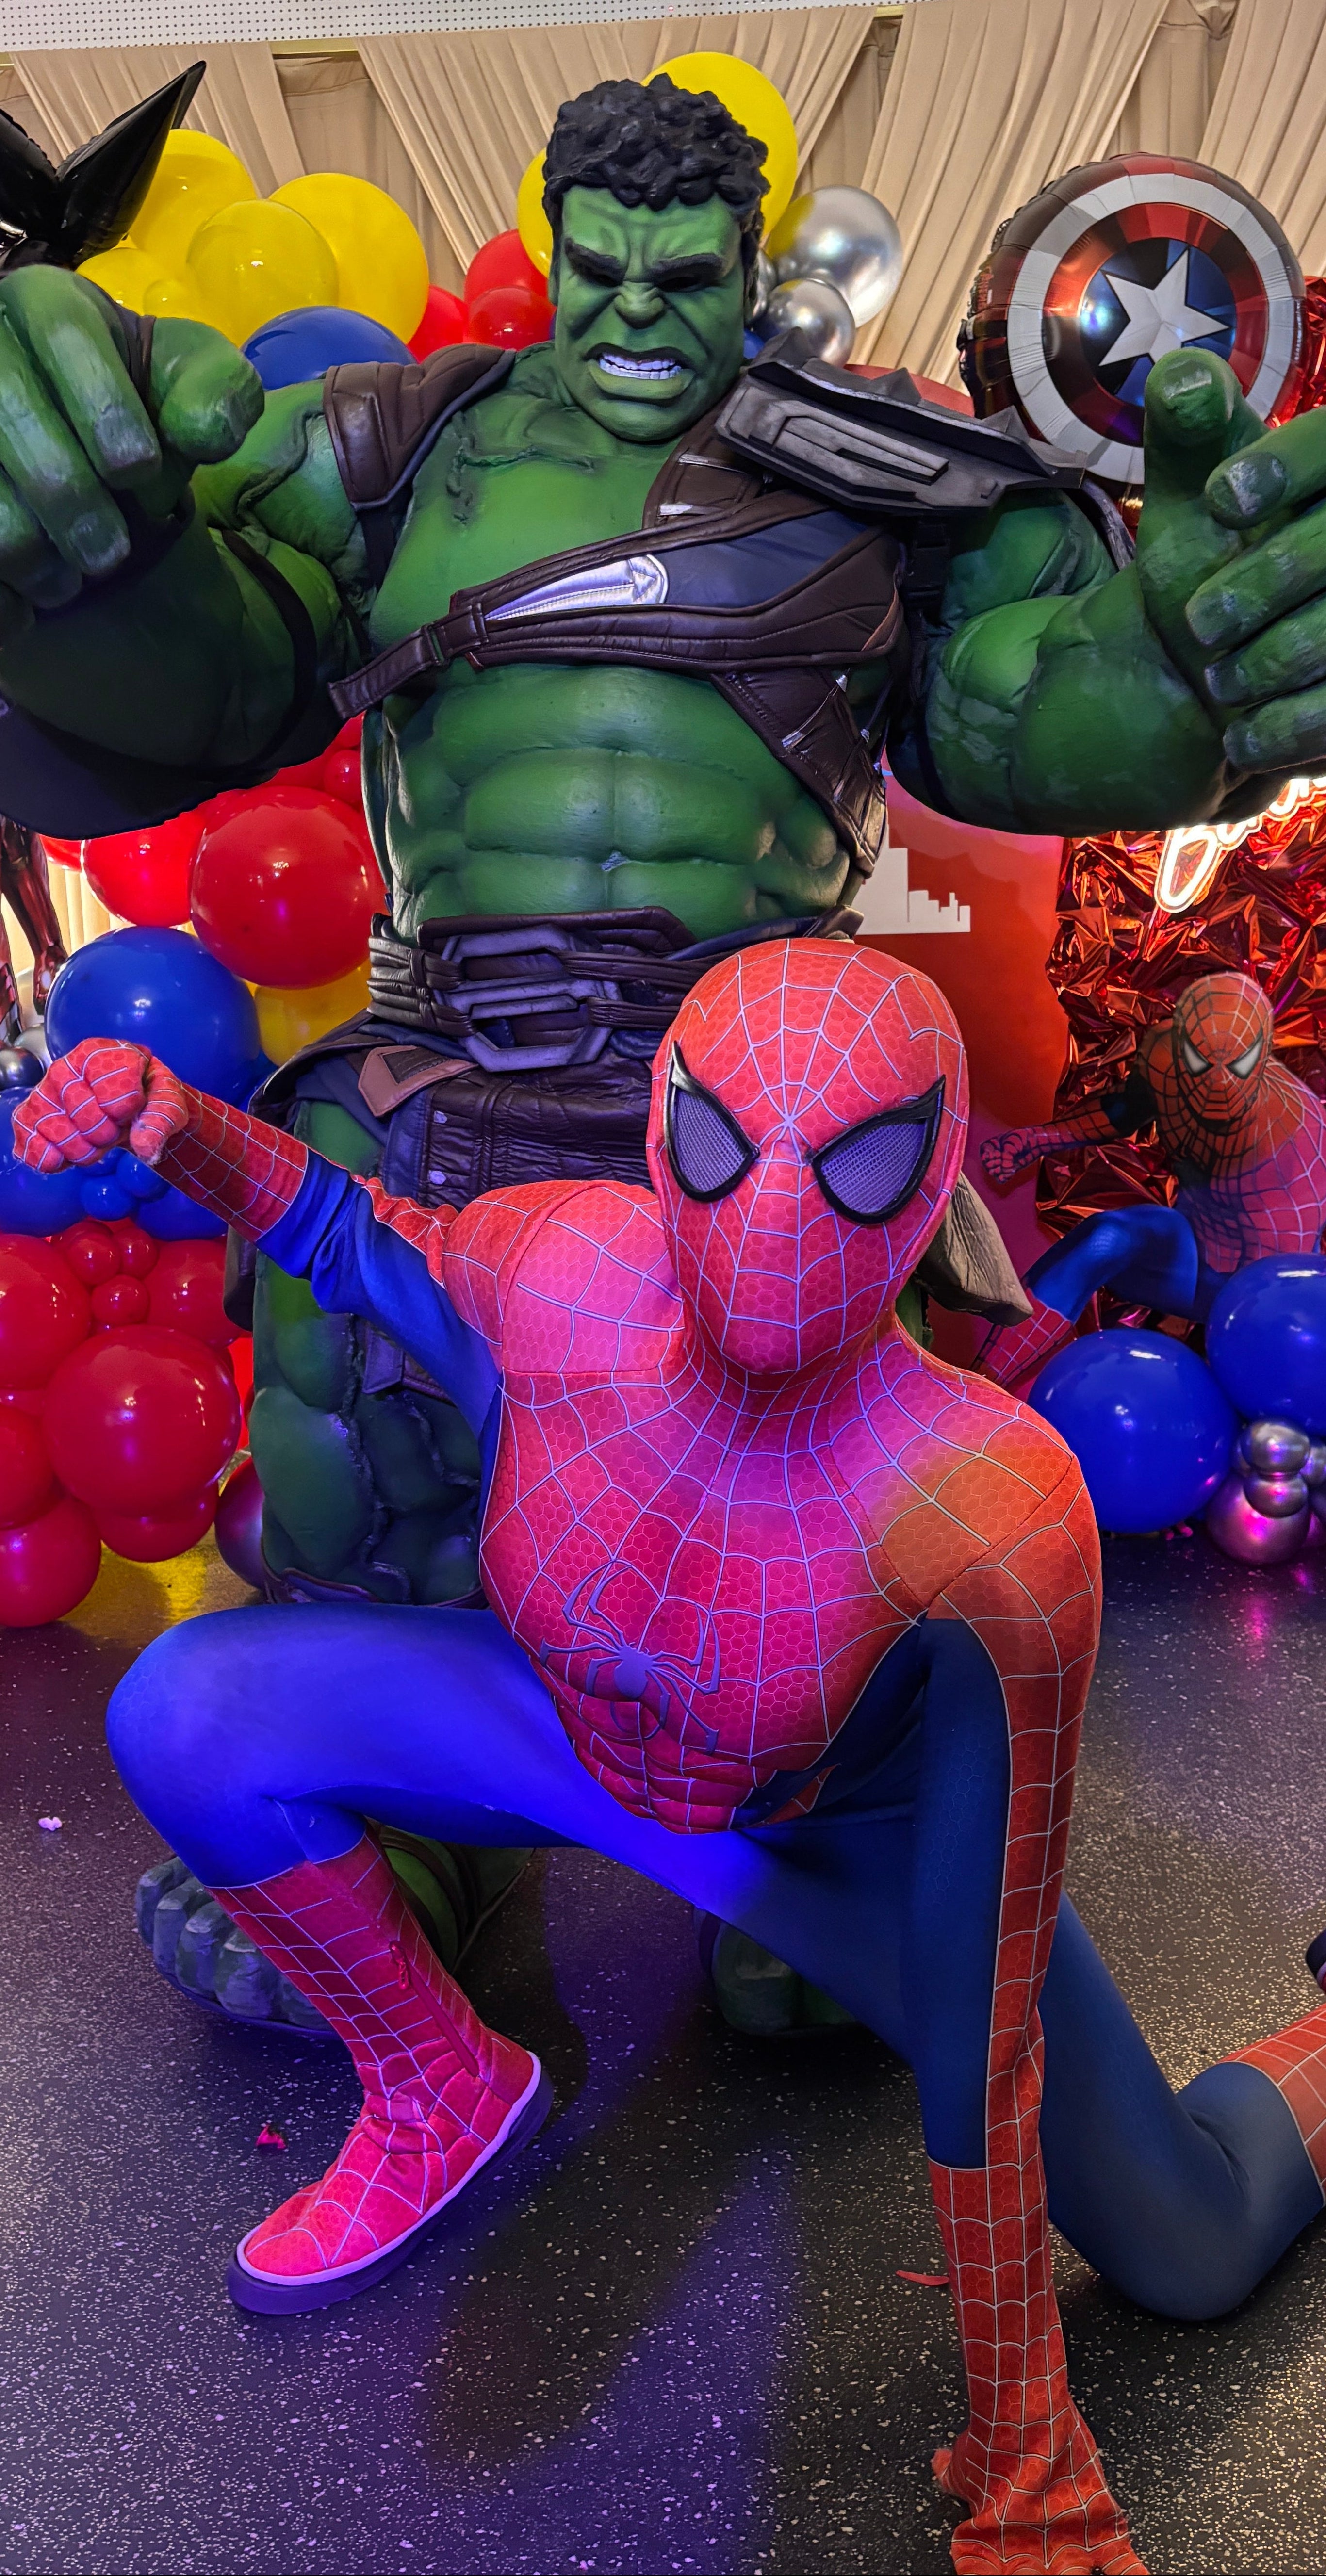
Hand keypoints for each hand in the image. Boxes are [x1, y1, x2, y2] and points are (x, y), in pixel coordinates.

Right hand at [0, 267, 260, 639]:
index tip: (136, 470)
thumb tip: (206, 431)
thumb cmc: (141, 403)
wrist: (83, 437)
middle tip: (108, 556)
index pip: (65, 334)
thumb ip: (217, 394)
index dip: (102, 404)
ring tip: (65, 584)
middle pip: (7, 411)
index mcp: (46, 303)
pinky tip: (22, 610)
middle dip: (65, 496)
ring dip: (22, 546)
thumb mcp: (193, 385)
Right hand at [13, 1038, 190, 1170]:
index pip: (115, 1093)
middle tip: (114, 1127)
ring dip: (84, 1150)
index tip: (132, 1109)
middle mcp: (67, 1066)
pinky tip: (65, 1158)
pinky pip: (30, 1141)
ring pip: (58, 1131)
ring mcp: (45, 1090)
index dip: (127, 1110)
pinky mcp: (29, 1113)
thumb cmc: (145, 1098)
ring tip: (95, 1139)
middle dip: (107, 1134)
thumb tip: (145, 1147)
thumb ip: (161, 1120)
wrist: (125, 1107)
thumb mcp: (166, 1103)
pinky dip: (50, 1158)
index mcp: (103, 1053)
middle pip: (86, 1116)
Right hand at [980, 1129, 1036, 1185]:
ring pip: (993, 1172)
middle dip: (992, 1164)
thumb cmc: (1021, 1139)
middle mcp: (994, 1155)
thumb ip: (1005, 1156)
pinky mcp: (1008, 1170)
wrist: (1033, 1142)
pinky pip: (1001, 1178)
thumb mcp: (1010, 1144)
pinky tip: (1012, 1172)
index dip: (987, 1155)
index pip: (983, 1152)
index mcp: (992, 1144)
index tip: (997, 1153)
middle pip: (986, 1164)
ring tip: (1006, 1168)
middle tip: (1000, 1160)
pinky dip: (1005, 1177)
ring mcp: (1001, 1163)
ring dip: (998, 1172)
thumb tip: (1003, 1168)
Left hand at [1137, 349, 1325, 780]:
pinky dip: (1292, 727)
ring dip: (1274, 661)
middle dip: (1265, 582)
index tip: (1222, 498)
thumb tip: (1183, 381)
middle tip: (1199, 623)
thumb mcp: (1193, 497)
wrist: (1234, 661)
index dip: (1290, 465)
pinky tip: (1241, 740)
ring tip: (1219, 684)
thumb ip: (1189, 435)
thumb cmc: (1222, 557)